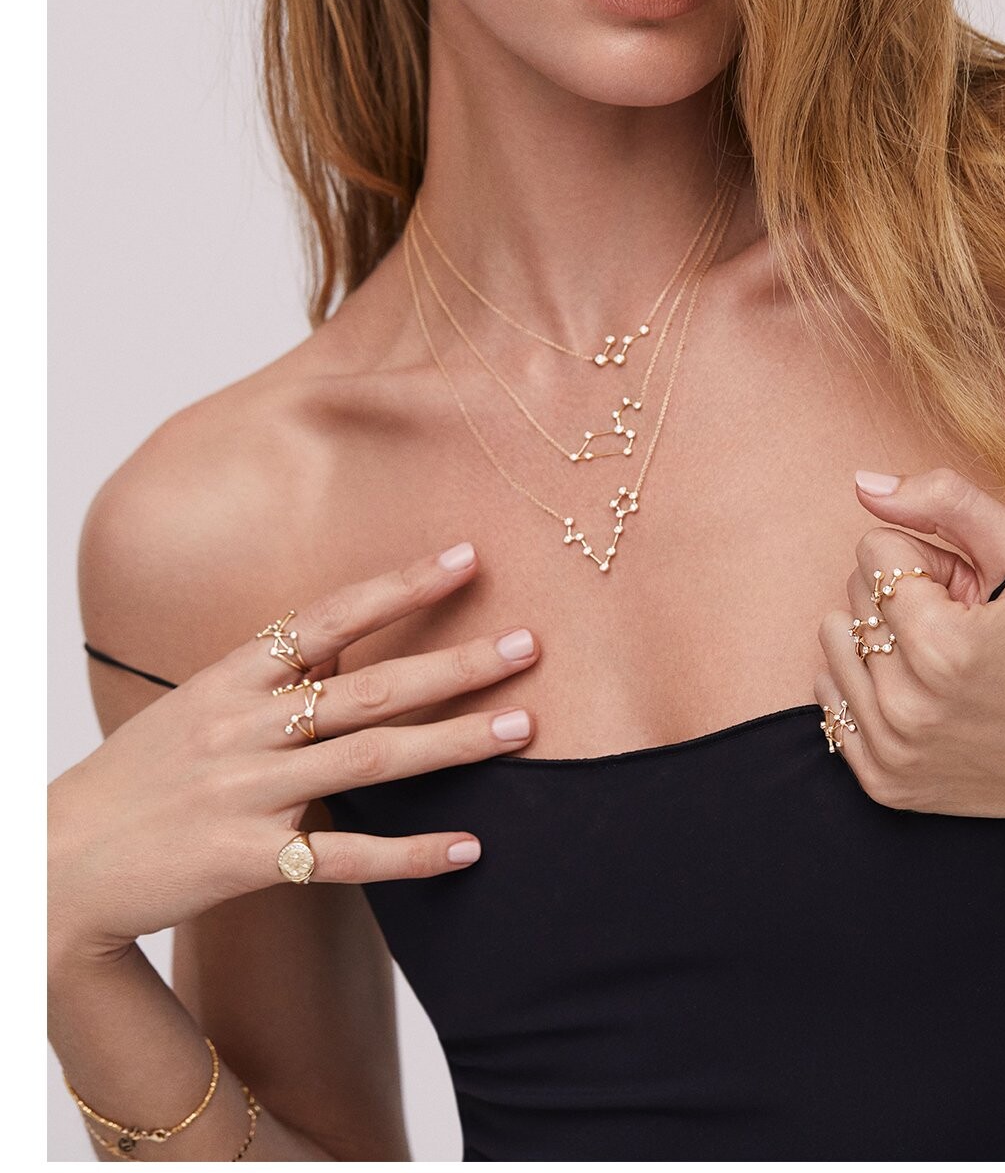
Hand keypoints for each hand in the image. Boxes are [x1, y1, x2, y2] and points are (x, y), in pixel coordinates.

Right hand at [50, 544, 538, 958]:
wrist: (59, 862)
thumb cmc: (140, 777)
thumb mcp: (196, 706)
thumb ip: (270, 679)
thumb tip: (347, 646)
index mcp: (232, 677)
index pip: (329, 617)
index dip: (400, 586)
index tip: (467, 557)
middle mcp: (244, 727)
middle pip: (368, 686)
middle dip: (454, 663)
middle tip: (529, 644)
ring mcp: (246, 793)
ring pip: (370, 761)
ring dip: (453, 744)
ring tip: (523, 729)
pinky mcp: (246, 862)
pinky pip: (344, 858)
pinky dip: (411, 854)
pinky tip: (470, 846)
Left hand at [812, 467, 1004, 817]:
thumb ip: (946, 500)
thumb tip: (864, 484)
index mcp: (940, 646)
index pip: (874, 551)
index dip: (923, 560)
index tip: (964, 593)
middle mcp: (908, 707)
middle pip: (852, 596)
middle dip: (902, 598)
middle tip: (961, 627)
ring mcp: (894, 752)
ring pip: (834, 644)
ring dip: (878, 639)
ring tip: (938, 659)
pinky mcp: (887, 785)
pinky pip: (828, 703)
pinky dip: (865, 688)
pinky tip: (915, 693)